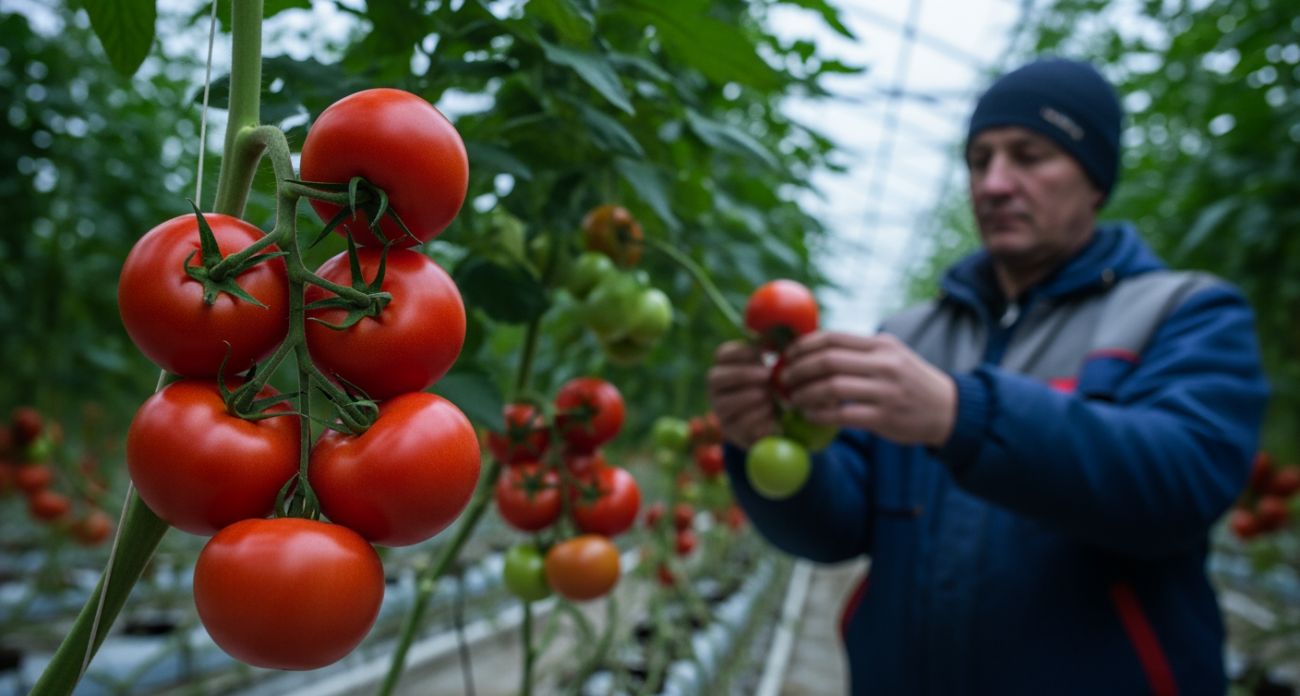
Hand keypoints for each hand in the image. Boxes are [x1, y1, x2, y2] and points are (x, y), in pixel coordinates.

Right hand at [706, 341, 775, 448]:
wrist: (767, 423)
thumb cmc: (768, 388)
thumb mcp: (768, 370)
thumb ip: (767, 355)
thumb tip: (774, 339)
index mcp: (723, 367)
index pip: (722, 354)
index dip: (739, 352)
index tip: (760, 353)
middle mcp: (715, 389)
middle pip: (716, 378)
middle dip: (742, 375)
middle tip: (767, 375)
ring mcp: (720, 411)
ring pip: (726, 403)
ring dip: (750, 398)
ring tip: (769, 396)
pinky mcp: (731, 430)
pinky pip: (740, 424)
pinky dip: (758, 418)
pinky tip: (771, 414)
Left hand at [781, 332, 956, 447]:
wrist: (948, 409)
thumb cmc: (909, 381)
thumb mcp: (891, 355)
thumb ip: (859, 351)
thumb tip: (814, 348)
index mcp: (882, 345)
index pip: (834, 337)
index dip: (804, 345)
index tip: (787, 355)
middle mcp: (884, 364)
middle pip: (828, 360)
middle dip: (798, 369)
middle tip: (783, 378)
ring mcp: (886, 391)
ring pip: (832, 387)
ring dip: (805, 393)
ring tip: (793, 398)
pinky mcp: (885, 418)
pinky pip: (842, 415)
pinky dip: (820, 415)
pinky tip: (810, 415)